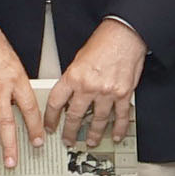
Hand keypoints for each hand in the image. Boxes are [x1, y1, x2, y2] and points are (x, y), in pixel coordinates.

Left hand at [46, 18, 149, 152]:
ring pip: (98, 120)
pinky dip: (118, 128)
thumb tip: (69, 96)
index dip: (50, 118)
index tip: (50, 126)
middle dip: (70, 132)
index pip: (56, 103)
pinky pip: (120, 116)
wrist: (124, 35)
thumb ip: (74, 79)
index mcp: (73, 77)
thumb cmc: (103, 42)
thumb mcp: (79, 59)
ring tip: (90, 141)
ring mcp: (107, 92)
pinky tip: (114, 135)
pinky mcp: (123, 94)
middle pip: (75, 116)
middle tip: (68, 140)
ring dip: (93, 134)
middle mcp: (89, 86)